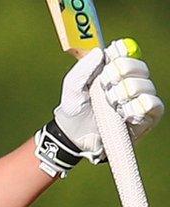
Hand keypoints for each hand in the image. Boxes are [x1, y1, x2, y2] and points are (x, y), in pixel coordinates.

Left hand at [55, 38, 163, 163]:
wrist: (74, 135)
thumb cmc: (75, 109)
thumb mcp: (73, 86)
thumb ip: (83, 68)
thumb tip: (99, 51)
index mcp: (114, 71)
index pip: (128, 54)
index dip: (122, 54)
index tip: (110, 59)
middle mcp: (130, 82)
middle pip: (141, 68)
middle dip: (122, 73)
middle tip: (106, 83)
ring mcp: (139, 99)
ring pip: (146, 86)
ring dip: (126, 92)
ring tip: (110, 102)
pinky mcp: (146, 118)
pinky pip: (153, 105)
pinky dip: (138, 106)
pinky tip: (123, 112)